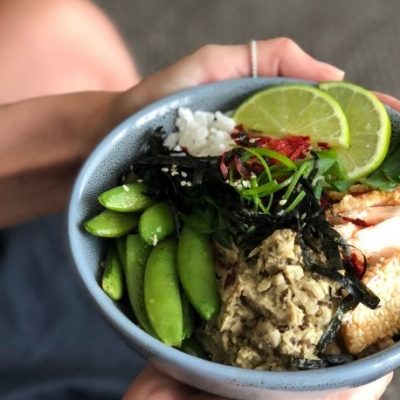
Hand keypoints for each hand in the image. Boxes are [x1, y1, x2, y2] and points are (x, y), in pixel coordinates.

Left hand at [120, 38, 392, 399]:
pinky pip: (274, 214)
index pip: (332, 116)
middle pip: (327, 157)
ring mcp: (252, 183)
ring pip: (306, 189)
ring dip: (343, 196)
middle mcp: (268, 152)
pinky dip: (301, 219)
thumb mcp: (212, 63)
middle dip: (368, 165)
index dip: (371, 122)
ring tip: (377, 204)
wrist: (118, 143)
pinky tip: (327, 227)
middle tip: (395, 181)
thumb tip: (334, 76)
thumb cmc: (160, 102)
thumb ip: (268, 55)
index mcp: (270, 116)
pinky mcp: (234, 208)